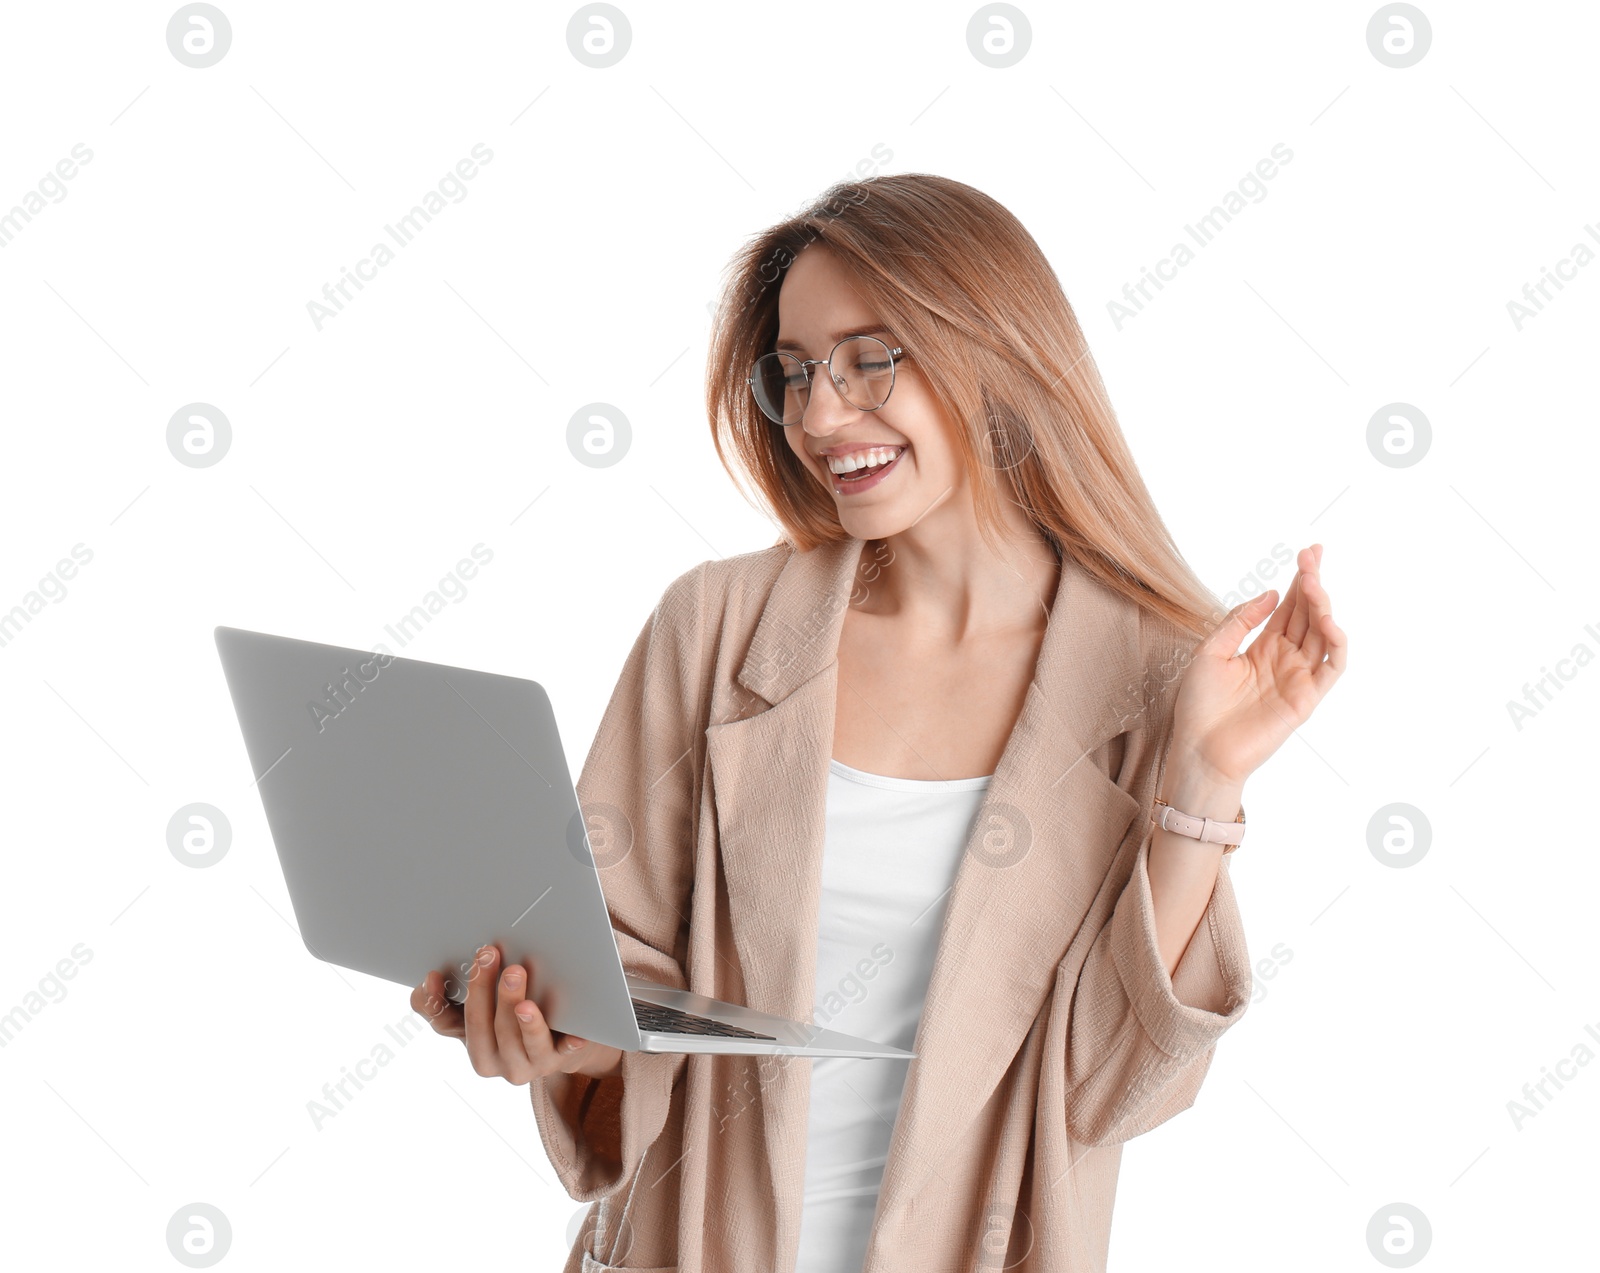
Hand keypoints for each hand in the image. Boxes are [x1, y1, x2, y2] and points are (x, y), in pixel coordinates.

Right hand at [412, 944, 623, 1081]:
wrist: (560, 1041)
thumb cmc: (511, 1019)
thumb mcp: (479, 1010)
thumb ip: (448, 999)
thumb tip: (428, 979)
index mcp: (472, 1047)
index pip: (447, 1024)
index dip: (436, 1002)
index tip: (434, 973)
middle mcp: (497, 1063)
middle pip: (484, 1030)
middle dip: (483, 991)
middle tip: (489, 956)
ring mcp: (530, 1064)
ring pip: (521, 1042)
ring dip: (520, 1016)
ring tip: (520, 984)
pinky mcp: (561, 1059)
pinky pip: (565, 1053)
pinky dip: (569, 1044)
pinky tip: (576, 1035)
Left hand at [1169, 543, 1347, 786]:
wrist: (1200, 750)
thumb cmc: (1200, 706)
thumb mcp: (1210, 652)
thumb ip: (1239, 621)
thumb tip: (1271, 593)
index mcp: (1262, 647)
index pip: (1288, 607)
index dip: (1298, 579)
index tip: (1306, 552)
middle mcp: (1285, 659)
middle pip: (1308, 614)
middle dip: (1313, 582)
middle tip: (1313, 554)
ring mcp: (1298, 677)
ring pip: (1323, 634)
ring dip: (1322, 606)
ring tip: (1312, 582)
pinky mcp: (1306, 698)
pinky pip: (1331, 667)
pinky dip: (1335, 643)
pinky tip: (1327, 620)